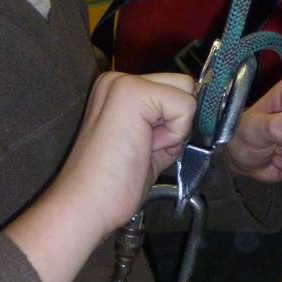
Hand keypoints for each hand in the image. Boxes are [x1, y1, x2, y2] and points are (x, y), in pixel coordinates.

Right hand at [58, 71, 195, 231]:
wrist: (86, 203)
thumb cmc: (113, 184)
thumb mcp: (146, 143)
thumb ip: (164, 124)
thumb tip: (195, 117)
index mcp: (117, 88)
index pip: (171, 89)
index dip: (172, 123)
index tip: (145, 147)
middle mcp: (118, 78)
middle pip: (182, 84)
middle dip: (177, 119)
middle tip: (147, 146)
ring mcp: (125, 81)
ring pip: (186, 91)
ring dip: (177, 125)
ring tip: (145, 146)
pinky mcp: (135, 92)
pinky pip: (185, 105)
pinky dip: (176, 133)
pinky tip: (146, 147)